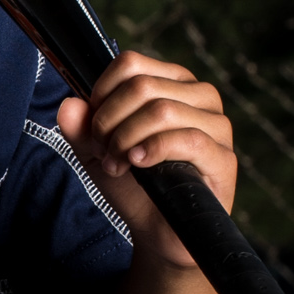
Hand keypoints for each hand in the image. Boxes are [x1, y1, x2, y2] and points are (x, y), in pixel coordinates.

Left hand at [56, 50, 235, 269]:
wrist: (156, 230)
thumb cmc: (133, 184)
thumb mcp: (97, 152)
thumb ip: (81, 128)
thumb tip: (69, 105)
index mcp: (172, 82)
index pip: (131, 63)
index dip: (102, 94)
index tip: (94, 127)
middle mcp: (200, 96)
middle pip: (141, 86)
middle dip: (110, 122)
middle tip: (103, 151)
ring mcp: (217, 125)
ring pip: (162, 110)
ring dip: (126, 140)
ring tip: (117, 164)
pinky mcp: (224, 157)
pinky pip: (187, 139)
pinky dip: (153, 150)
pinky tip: (138, 164)